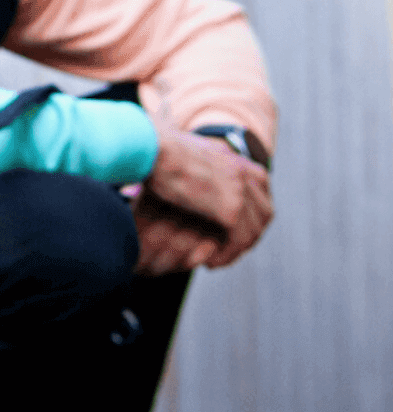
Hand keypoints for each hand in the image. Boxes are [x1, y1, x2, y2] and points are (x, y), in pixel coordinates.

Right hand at [135, 126, 272, 274]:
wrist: (150, 148)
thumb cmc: (153, 149)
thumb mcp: (187, 155)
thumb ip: (201, 168)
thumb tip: (195, 175)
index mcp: (237, 159)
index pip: (259, 192)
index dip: (248, 216)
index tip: (229, 232)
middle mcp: (245, 172)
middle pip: (262, 213)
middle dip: (248, 237)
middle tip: (228, 252)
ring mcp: (240, 191)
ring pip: (252, 231)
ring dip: (236, 250)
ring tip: (217, 262)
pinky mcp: (230, 209)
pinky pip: (237, 240)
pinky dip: (226, 255)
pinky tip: (211, 262)